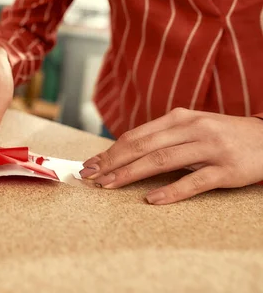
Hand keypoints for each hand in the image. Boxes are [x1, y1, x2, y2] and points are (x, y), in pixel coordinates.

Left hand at [79, 108, 262, 204]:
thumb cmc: (222, 135)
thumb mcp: (192, 127)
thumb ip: (162, 136)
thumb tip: (123, 153)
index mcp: (180, 118)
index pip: (136, 135)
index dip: (110, 150)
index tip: (89, 164)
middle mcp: (193, 129)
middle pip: (143, 146)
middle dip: (112, 162)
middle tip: (90, 176)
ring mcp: (210, 148)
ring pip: (162, 160)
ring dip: (130, 174)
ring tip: (108, 185)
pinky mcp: (227, 169)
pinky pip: (194, 182)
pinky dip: (170, 191)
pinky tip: (151, 199)